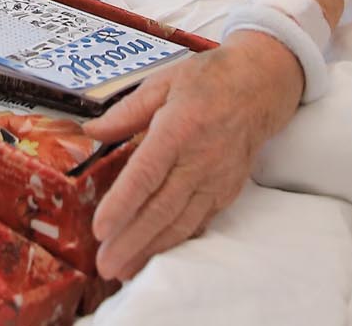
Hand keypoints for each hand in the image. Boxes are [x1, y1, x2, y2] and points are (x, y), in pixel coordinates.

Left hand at [81, 32, 302, 279]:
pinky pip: (199, 222)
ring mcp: (216, 179)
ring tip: (124, 269)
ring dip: (151, 249)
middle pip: (162, 208)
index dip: (122, 204)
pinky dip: (176, 242)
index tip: (101, 229)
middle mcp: (199, 160)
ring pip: (181, 222)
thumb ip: (126, 111)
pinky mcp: (226, 191)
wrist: (259, 87)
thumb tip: (91, 131)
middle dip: (131, 240)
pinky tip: (156, 255)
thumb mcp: (162, 82)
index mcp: (179, 129)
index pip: (147, 173)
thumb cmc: (207, 80)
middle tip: (105, 265)